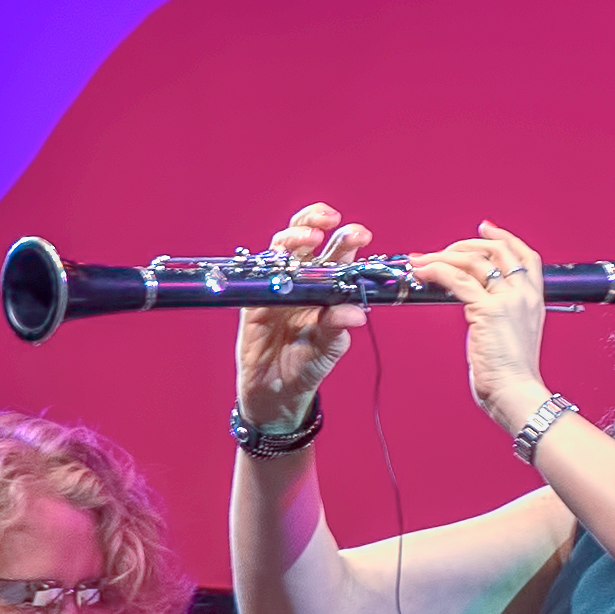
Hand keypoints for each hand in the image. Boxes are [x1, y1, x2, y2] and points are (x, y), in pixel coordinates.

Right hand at [237, 202, 369, 430]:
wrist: (277, 393)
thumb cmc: (306, 366)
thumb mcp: (328, 349)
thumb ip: (337, 328)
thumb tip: (357, 313)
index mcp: (324, 287)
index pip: (336, 253)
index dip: (347, 238)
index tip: (361, 234)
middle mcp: (300, 281)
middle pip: (305, 237)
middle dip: (317, 221)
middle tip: (333, 220)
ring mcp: (275, 287)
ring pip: (280, 248)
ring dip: (295, 237)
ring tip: (313, 237)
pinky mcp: (253, 301)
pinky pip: (258, 277)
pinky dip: (270, 267)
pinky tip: (282, 264)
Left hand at [409, 219, 549, 434]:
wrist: (516, 393)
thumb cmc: (512, 376)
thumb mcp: (513, 336)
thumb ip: (500, 315)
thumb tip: (476, 306)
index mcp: (534, 299)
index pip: (525, 255)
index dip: (504, 237)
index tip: (486, 228)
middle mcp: (523, 294)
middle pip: (496, 250)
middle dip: (465, 244)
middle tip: (442, 250)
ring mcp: (507, 300)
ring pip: (473, 260)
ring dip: (442, 256)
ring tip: (422, 261)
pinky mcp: (487, 310)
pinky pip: (456, 279)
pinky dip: (435, 271)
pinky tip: (423, 272)